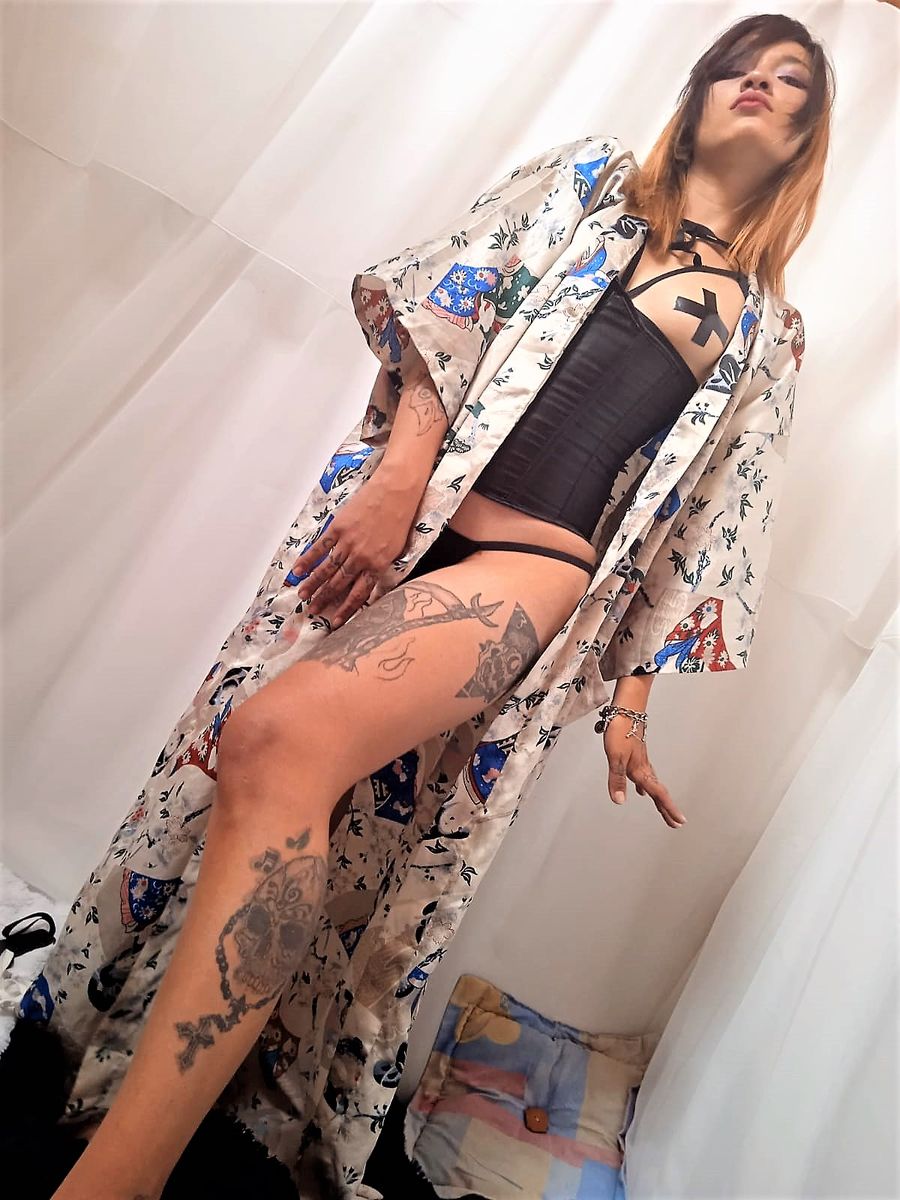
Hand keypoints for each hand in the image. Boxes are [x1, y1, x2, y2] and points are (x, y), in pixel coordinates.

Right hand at [289, 474, 415, 627]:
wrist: (396, 490)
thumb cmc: (401, 517)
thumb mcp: (397, 549)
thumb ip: (381, 567)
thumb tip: (370, 584)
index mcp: (378, 565)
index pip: (359, 594)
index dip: (346, 609)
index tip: (335, 622)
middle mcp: (361, 557)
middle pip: (339, 584)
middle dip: (324, 600)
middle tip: (312, 611)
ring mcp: (348, 542)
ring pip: (327, 569)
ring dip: (313, 584)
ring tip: (302, 595)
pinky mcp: (338, 527)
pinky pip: (320, 547)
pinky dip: (308, 559)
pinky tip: (298, 570)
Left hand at [603, 714, 686, 827]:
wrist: (626, 709)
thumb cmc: (620, 730)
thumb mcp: (615, 757)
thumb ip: (617, 780)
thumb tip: (620, 801)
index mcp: (641, 770)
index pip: (658, 794)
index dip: (668, 809)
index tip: (678, 822)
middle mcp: (644, 767)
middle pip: (658, 792)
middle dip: (666, 808)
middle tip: (675, 822)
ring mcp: (641, 760)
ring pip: (653, 784)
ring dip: (658, 797)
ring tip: (662, 809)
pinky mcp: (637, 753)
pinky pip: (645, 775)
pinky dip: (646, 785)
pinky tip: (641, 788)